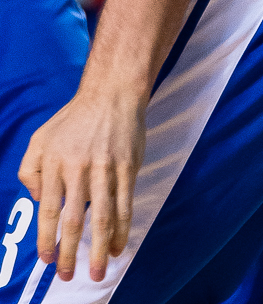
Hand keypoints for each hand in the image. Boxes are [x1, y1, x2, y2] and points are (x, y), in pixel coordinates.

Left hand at [19, 86, 144, 282]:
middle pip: (74, 220)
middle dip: (70, 253)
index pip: (49, 210)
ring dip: (100, 249)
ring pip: (103, 217)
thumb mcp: (40, 138)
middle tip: (68, 277)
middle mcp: (79, 169)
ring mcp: (106, 169)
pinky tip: (119, 246)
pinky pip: (125, 204)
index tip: (47, 260)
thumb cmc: (73, 118)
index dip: (47, 239)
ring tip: (98, 272)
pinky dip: (122, 229)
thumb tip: (39, 201)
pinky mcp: (127, 167)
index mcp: (55, 163)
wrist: (112, 93)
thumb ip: (29, 170)